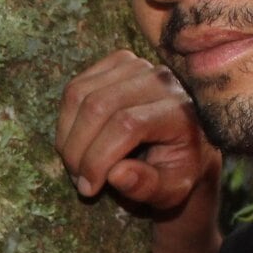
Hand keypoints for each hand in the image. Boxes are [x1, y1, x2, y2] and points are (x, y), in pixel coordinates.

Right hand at [56, 51, 219, 213]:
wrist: (186, 142)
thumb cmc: (177, 169)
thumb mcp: (171, 190)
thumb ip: (147, 186)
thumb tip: (116, 174)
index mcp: (178, 111)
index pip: (127, 125)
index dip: (98, 158)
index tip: (88, 188)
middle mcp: (159, 80)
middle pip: (98, 106)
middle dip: (77, 149)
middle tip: (78, 179)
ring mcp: (136, 66)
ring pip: (80, 94)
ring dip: (67, 136)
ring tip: (75, 164)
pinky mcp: (117, 62)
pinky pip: (76, 86)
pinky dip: (66, 118)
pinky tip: (75, 142)